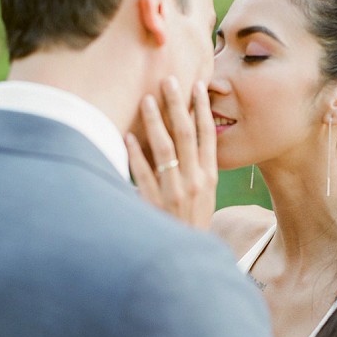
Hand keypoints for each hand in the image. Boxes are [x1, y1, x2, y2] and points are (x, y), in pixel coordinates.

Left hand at [127, 77, 217, 229]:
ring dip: (155, 122)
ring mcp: (174, 192)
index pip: (207, 135)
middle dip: (177, 105)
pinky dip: (136, 154)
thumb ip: (195, 169)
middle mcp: (194, 181)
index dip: (202, 109)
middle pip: (186, 135)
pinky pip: (143, 174)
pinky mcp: (154, 204)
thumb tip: (182, 137)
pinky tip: (128, 136)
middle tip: (169, 80)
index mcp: (209, 177)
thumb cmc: (191, 222)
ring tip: (146, 99)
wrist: (186, 257)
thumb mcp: (203, 196)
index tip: (197, 85)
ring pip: (164, 150)